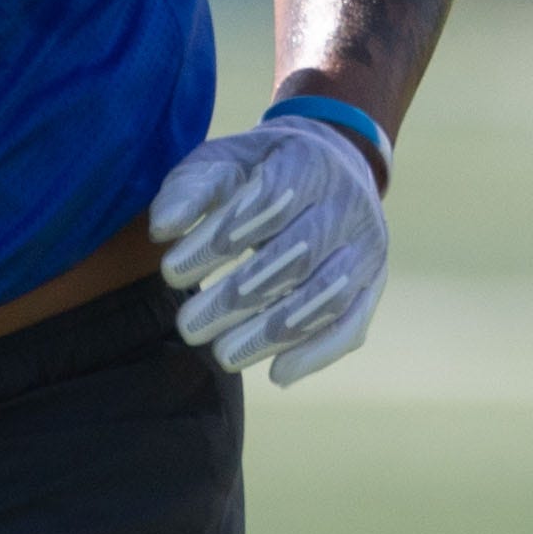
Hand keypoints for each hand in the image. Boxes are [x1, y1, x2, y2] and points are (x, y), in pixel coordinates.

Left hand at [149, 116, 387, 386]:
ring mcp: (367, 247)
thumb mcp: (223, 159)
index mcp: (309, 161)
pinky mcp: (372, 283)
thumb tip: (160, 228)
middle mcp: (348, 204)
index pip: (269, 201)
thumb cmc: (261, 165)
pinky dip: (317, 353)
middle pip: (297, 256)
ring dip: (272, 333)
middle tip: (188, 327)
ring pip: (325, 297)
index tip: (171, 272)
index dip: (222, 237)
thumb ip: (191, 188)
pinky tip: (278, 374)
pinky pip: (351, 324)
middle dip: (238, 296)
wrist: (332, 162)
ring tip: (222, 356)